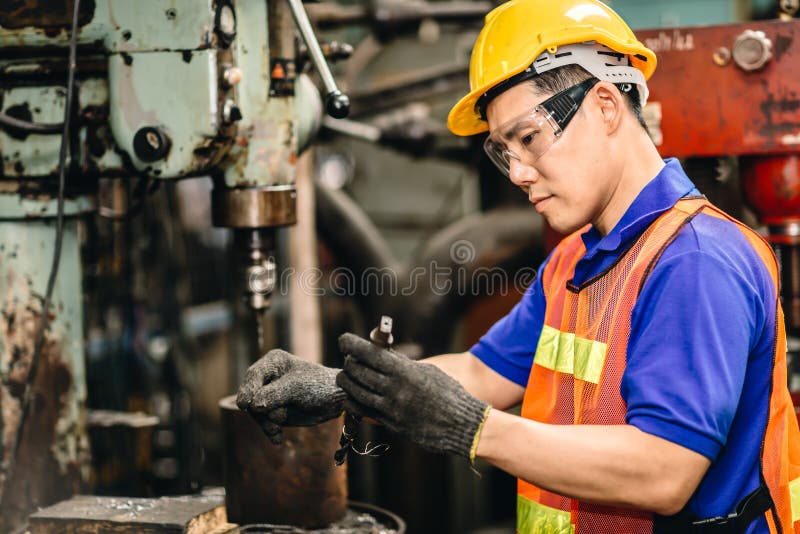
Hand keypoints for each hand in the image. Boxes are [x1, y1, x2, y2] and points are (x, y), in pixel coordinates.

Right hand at [236, 349, 344, 443]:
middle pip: (251, 396)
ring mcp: (269, 395)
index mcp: (273, 362)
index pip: (253, 375)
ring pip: (256, 412)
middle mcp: (268, 377)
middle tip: (278, 419)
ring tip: (279, 429)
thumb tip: (253, 406)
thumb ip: (274, 394)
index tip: (245, 405)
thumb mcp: (296, 387)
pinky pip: (264, 422)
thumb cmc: (319, 386)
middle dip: (261, 410)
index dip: (248, 389)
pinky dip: (270, 431)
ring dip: (268, 422)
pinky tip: (277, 440)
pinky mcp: (274, 410)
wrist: (335, 401)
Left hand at [335, 333, 489, 459]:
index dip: (351, 344)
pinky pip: (363, 410)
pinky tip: (351, 396)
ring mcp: (390, 409)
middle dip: (349, 363)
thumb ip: (403, 363)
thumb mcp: (428, 372)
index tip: (343, 339)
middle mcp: (394, 390)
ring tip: (346, 375)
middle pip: (357, 372)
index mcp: (404, 372)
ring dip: (347, 381)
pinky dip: (353, 401)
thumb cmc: (449, 394)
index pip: (368, 353)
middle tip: (349, 358)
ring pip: (355, 392)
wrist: (462, 426)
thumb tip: (381, 354)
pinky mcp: (391, 424)